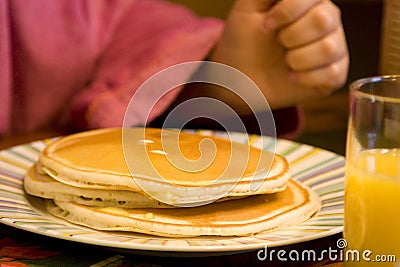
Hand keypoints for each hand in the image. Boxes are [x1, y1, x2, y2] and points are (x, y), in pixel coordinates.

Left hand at [210, 0, 348, 108]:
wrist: (241, 77)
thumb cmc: (244, 41)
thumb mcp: (247, 8)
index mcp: (309, 1)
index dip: (286, 12)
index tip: (266, 25)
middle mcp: (327, 20)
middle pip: (323, 20)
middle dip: (290, 36)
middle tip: (278, 43)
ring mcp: (334, 46)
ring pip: (328, 48)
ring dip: (297, 59)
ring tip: (285, 61)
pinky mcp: (334, 73)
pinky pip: (332, 73)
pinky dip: (305, 78)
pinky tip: (292, 76)